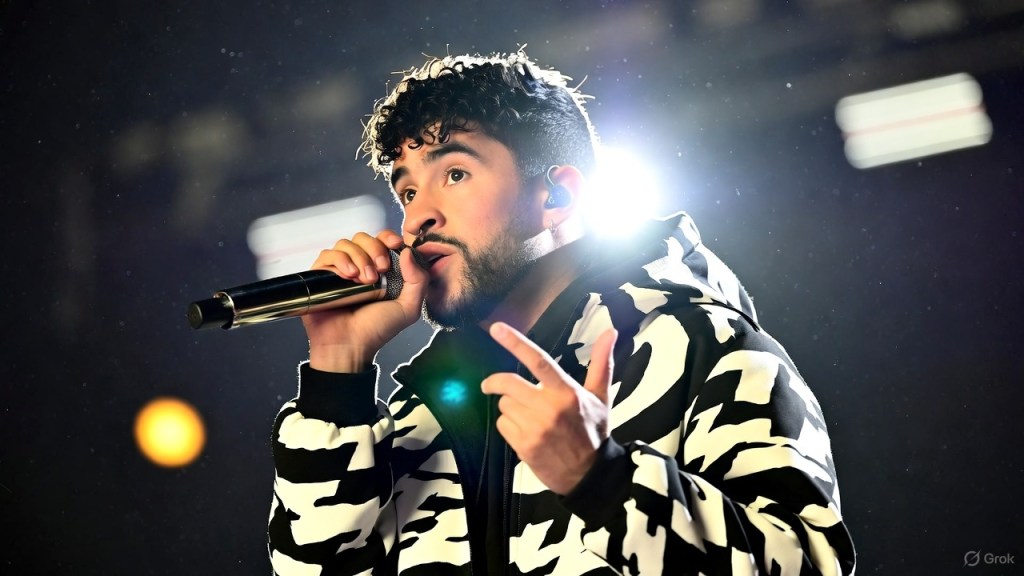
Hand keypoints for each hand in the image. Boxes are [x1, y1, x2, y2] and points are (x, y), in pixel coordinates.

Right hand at [302, 230, 428, 372]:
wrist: (349, 346)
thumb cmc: (376, 330)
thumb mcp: (408, 308)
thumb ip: (419, 280)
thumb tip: (407, 252)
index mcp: (380, 270)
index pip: (382, 240)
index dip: (388, 237)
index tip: (396, 244)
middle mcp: (359, 266)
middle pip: (363, 237)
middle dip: (374, 249)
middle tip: (380, 271)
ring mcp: (339, 270)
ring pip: (345, 243)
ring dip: (358, 256)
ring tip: (362, 279)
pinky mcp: (320, 276)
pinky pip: (327, 254)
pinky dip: (340, 260)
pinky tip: (348, 275)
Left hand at [481, 322, 617, 494]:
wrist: (589, 475)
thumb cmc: (594, 431)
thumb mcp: (601, 397)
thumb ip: (601, 362)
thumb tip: (610, 331)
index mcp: (567, 392)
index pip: (539, 361)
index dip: (516, 343)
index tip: (497, 329)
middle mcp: (549, 408)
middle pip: (508, 383)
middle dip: (495, 382)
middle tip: (491, 384)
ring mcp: (535, 428)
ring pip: (504, 405)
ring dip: (509, 406)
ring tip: (526, 414)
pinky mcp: (524, 446)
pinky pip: (502, 424)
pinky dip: (508, 425)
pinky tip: (524, 430)